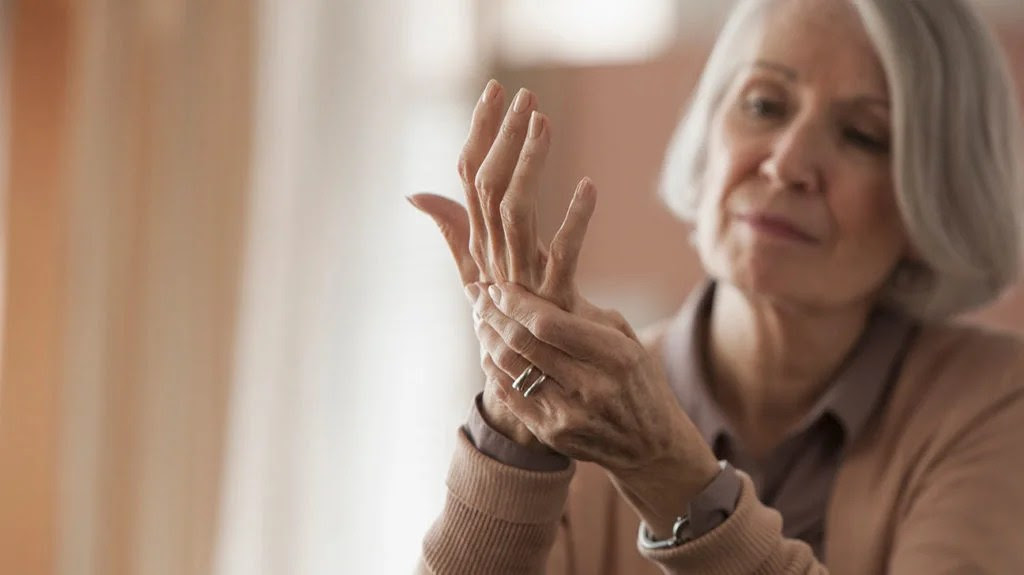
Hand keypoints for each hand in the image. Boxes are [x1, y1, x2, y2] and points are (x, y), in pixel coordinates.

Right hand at [408, 80, 593, 446]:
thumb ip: (455, 232)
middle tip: (518, 93)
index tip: (494, 90)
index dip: (478, 133)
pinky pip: (560, 258)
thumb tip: (418, 193)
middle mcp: (491, 263)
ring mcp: (519, 285)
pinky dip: (574, 221)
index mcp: (479, 251)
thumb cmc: (512, 335)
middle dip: (497, 135)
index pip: (469, 179)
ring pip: (512, 212)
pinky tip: (590, 187)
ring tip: (542, 121)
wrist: (534, 400)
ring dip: (526, 163)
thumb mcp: (481, 279)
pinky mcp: (552, 306)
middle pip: (484, 188)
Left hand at [469, 282, 720, 536]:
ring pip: (509, 368)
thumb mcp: (626, 339)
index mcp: (615, 356)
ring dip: (487, 338)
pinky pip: (508, 394)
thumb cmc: (636, 380)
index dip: (516, 302)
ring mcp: (569, 414)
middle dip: (492, 313)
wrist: (649, 445)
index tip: (498, 286)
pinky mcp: (552, 433)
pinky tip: (489, 350)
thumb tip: (539, 278)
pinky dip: (493, 368)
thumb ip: (585, 314)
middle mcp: (591, 387)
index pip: (548, 323)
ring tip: (480, 319)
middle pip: (522, 343)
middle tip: (477, 294)